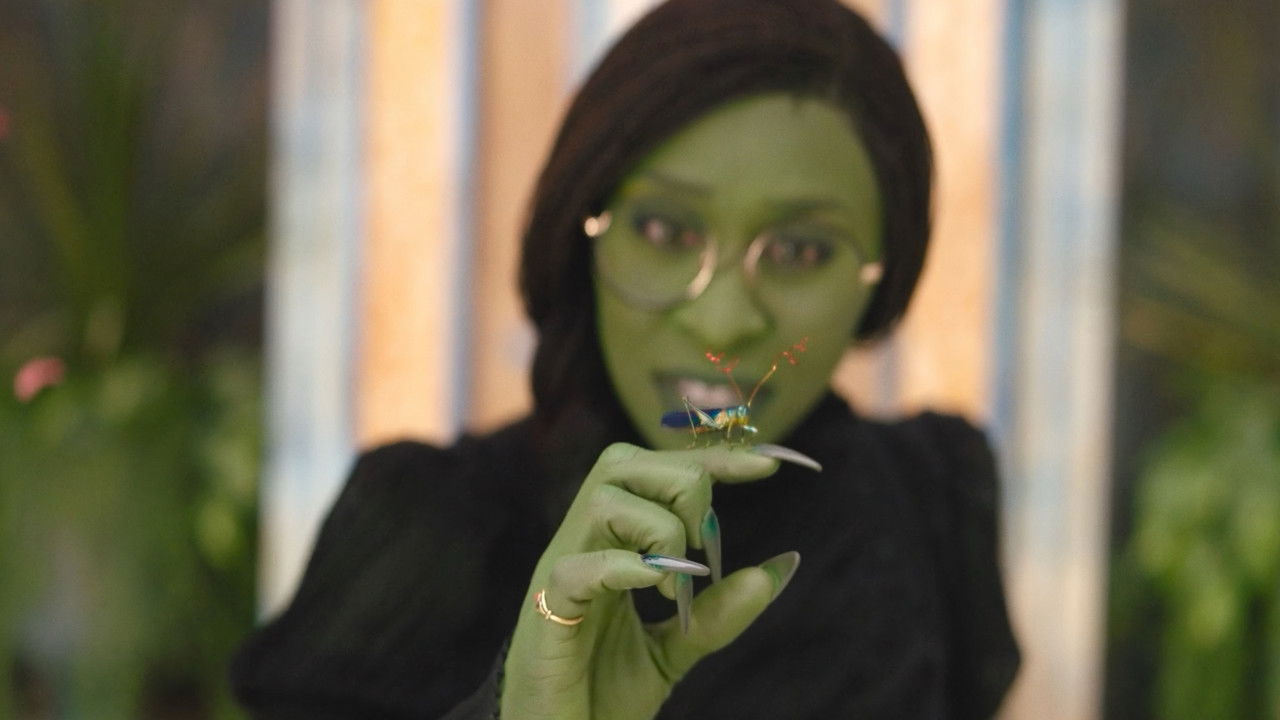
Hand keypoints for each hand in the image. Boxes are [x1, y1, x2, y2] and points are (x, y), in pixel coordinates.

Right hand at [501, 442, 799, 719]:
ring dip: (659, 530)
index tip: (767, 466)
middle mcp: (580, 547)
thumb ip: (719, 612)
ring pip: (603, 501)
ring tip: (676, 584)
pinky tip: (657, 587)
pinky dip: (624, 568)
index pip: (654, 472)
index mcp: (607, 545)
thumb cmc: (603, 696)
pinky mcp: (546, 618)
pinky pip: (576, 570)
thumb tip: (779, 569)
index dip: (710, 460)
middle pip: (622, 462)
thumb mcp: (675, 648)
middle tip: (703, 546)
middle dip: (683, 485)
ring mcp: (559, 577)